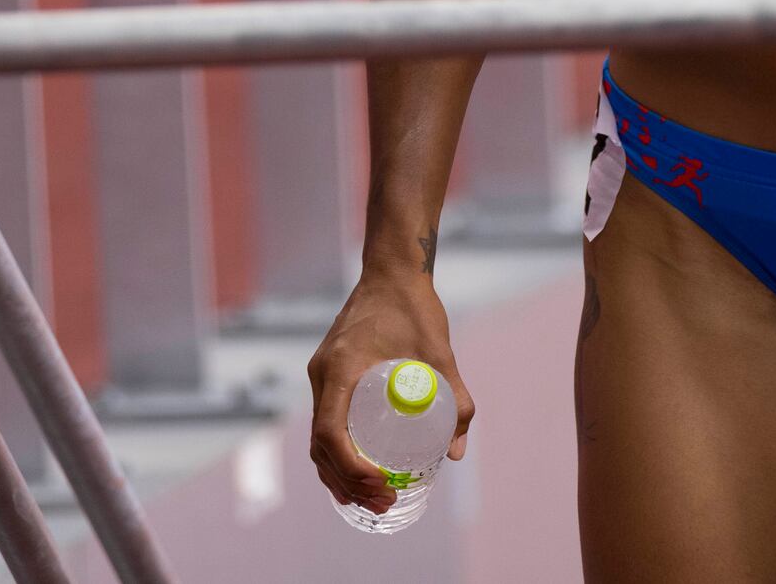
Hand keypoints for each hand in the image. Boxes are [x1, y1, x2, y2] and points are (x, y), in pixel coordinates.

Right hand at [307, 269, 476, 513]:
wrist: (392, 271)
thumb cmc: (416, 307)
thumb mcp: (442, 353)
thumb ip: (456, 399)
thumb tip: (457, 452)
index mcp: (340, 368)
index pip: (330, 432)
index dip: (351, 467)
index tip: (380, 483)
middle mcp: (322, 375)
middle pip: (320, 446)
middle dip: (347, 482)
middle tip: (382, 503)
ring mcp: (321, 376)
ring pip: (318, 440)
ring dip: (339, 475)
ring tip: (371, 500)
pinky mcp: (329, 376)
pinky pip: (324, 424)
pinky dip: (335, 454)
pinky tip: (357, 473)